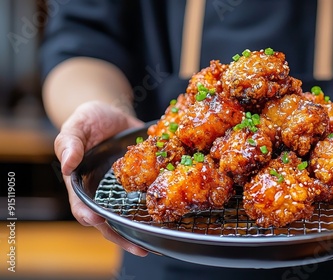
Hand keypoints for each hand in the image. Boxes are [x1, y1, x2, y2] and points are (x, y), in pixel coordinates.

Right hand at [54, 101, 147, 255]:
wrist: (113, 114)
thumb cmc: (88, 122)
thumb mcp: (75, 127)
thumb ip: (69, 144)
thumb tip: (67, 164)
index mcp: (82, 184)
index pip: (82, 205)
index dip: (89, 215)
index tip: (97, 220)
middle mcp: (103, 192)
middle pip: (109, 220)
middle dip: (122, 236)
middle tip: (139, 247)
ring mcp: (123, 189)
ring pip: (131, 214)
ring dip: (142, 230)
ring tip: (156, 242)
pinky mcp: (142, 181)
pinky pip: (149, 195)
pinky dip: (159, 206)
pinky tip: (173, 215)